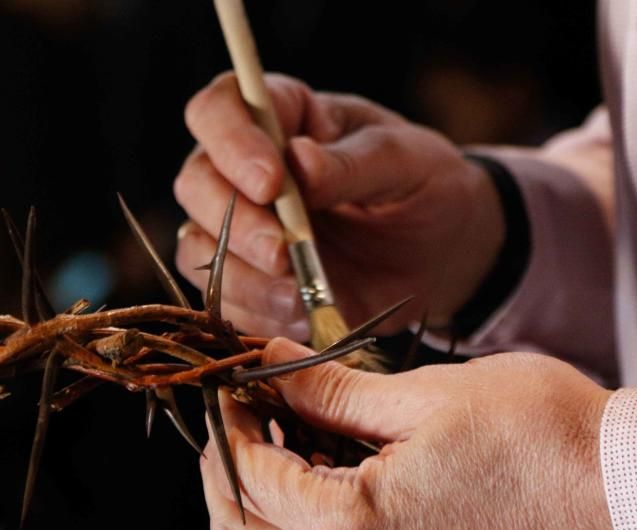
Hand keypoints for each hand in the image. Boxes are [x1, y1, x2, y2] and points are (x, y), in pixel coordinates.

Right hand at [175, 73, 503, 338]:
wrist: (440, 254)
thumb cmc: (423, 186)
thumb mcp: (406, 163)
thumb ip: (354, 163)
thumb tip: (299, 161)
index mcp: (282, 116)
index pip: (220, 108)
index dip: (231, 143)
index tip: (271, 183)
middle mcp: (243, 167)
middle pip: (196, 182)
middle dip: (233, 223)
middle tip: (283, 252)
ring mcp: (238, 226)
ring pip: (198, 246)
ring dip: (242, 276)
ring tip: (299, 294)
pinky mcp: (247, 279)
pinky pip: (224, 298)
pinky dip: (256, 312)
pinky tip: (301, 313)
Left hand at [201, 340, 621, 529]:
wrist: (632, 492)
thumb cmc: (541, 433)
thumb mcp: (422, 394)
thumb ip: (327, 387)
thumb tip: (268, 364)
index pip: (248, 479)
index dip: (229, 424)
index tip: (234, 387)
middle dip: (228, 477)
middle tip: (244, 420)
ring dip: (279, 506)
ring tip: (299, 441)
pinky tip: (352, 481)